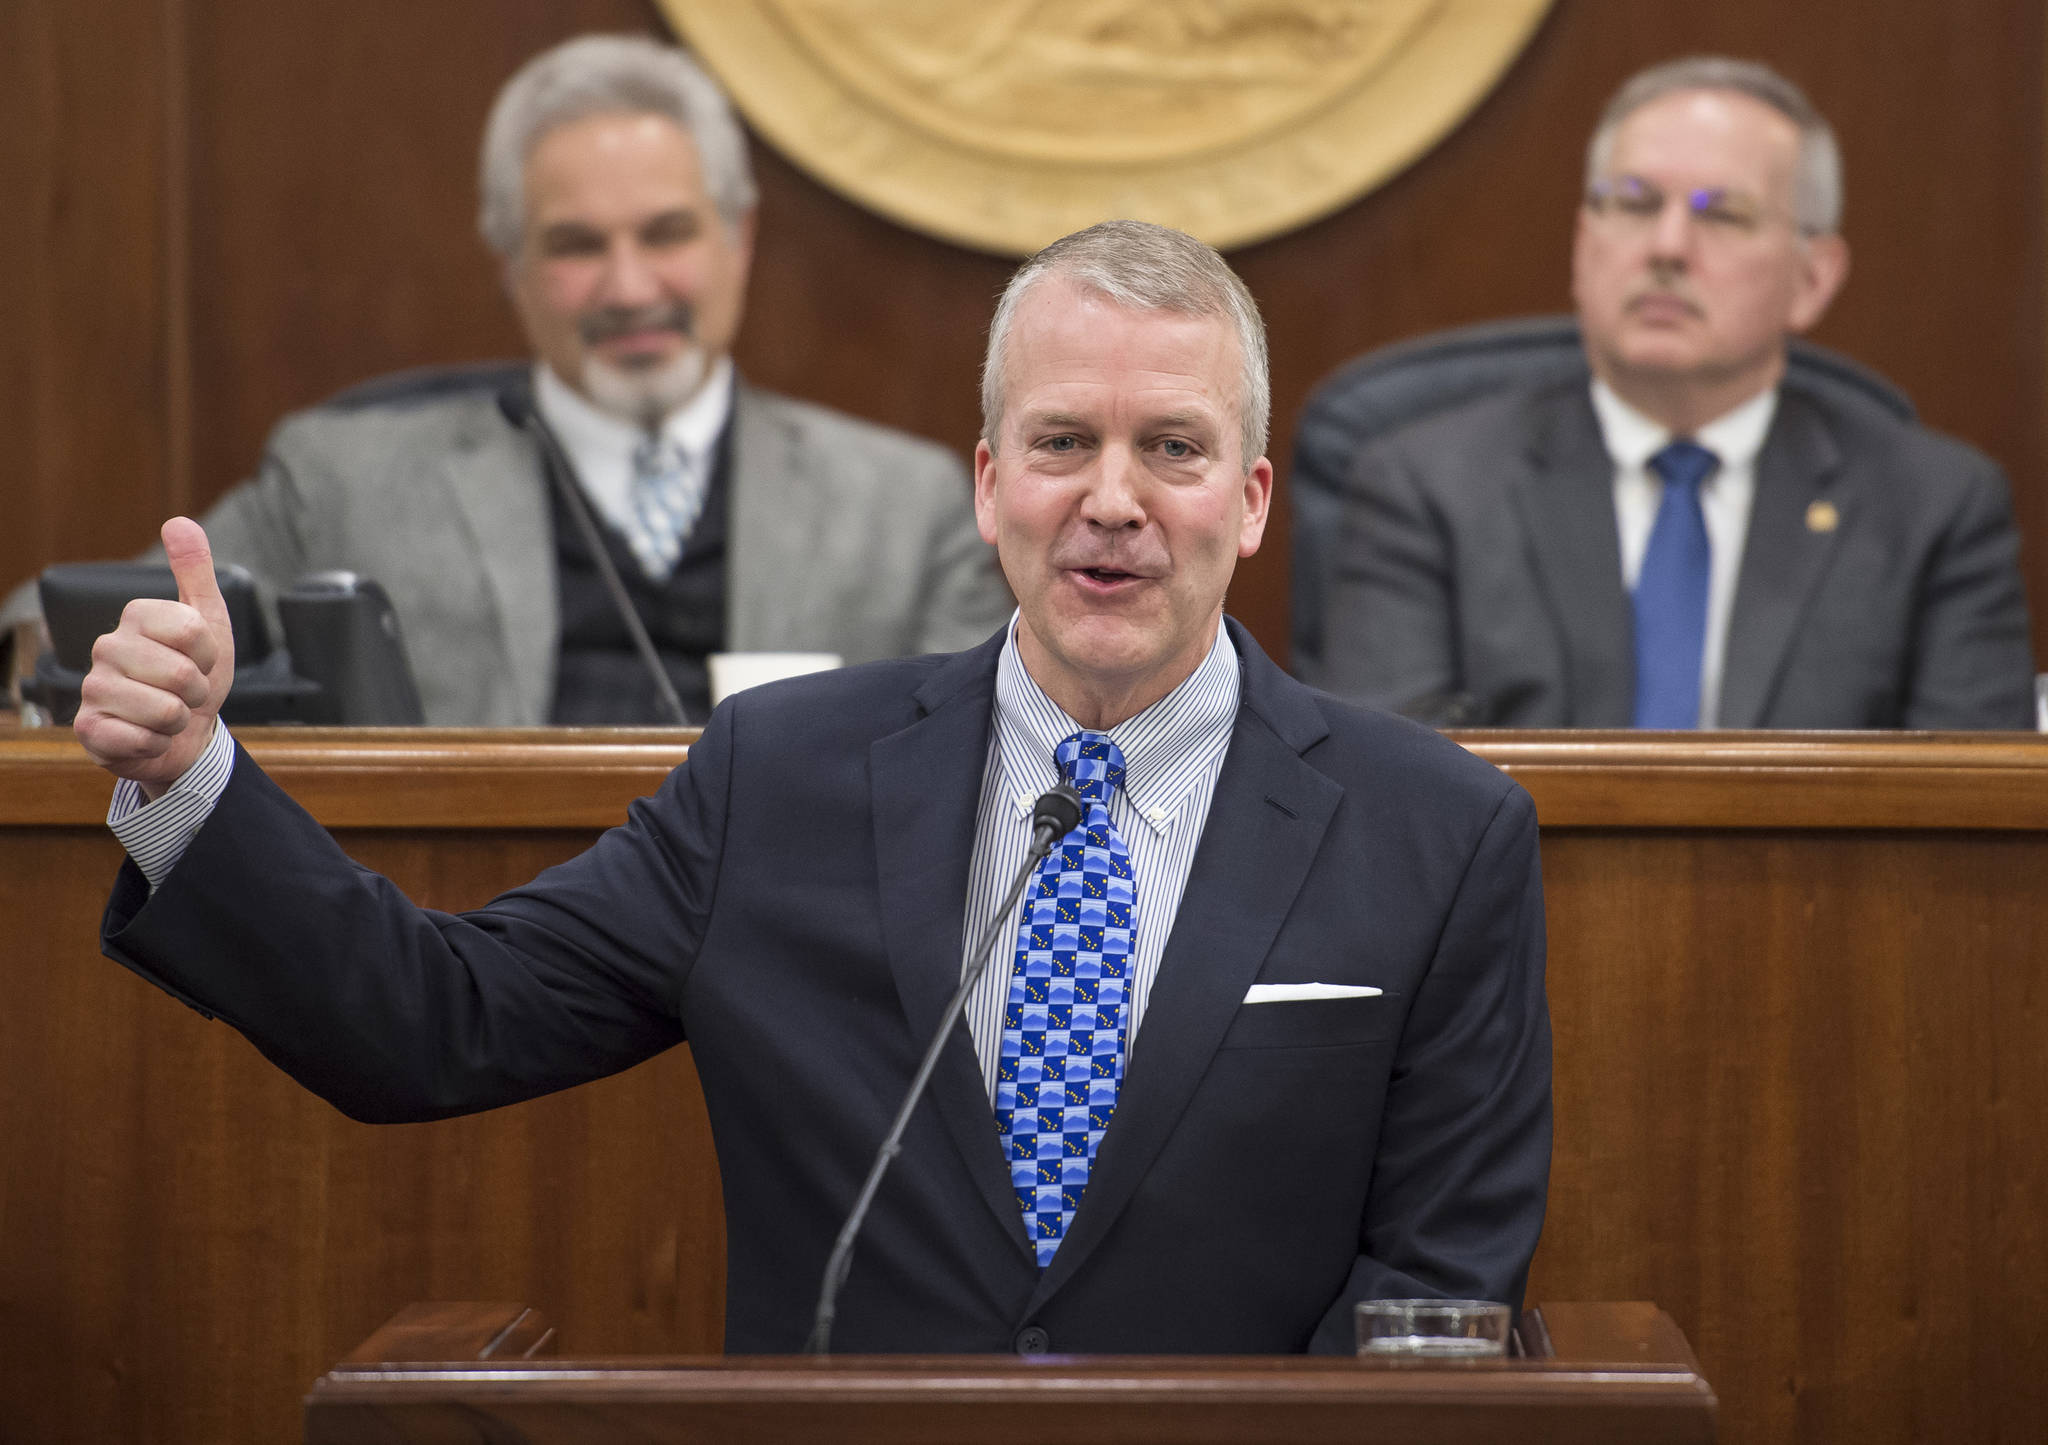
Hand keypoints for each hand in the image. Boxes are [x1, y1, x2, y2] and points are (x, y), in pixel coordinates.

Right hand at [74, 518, 235, 796]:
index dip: (209, 654)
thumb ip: (195, 572)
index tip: (200, 659)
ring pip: (165, 710)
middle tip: (186, 692)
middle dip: (197, 692)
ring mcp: (93, 688)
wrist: (185, 733)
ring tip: (168, 714)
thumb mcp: (208, 620)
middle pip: (182, 674)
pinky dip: (157, 744)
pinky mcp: (89, 729)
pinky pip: (141, 740)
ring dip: (179, 721)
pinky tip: (147, 736)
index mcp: (136, 617)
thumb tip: (179, 521)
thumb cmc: (196, 675)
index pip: (194, 631)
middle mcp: (106, 647)